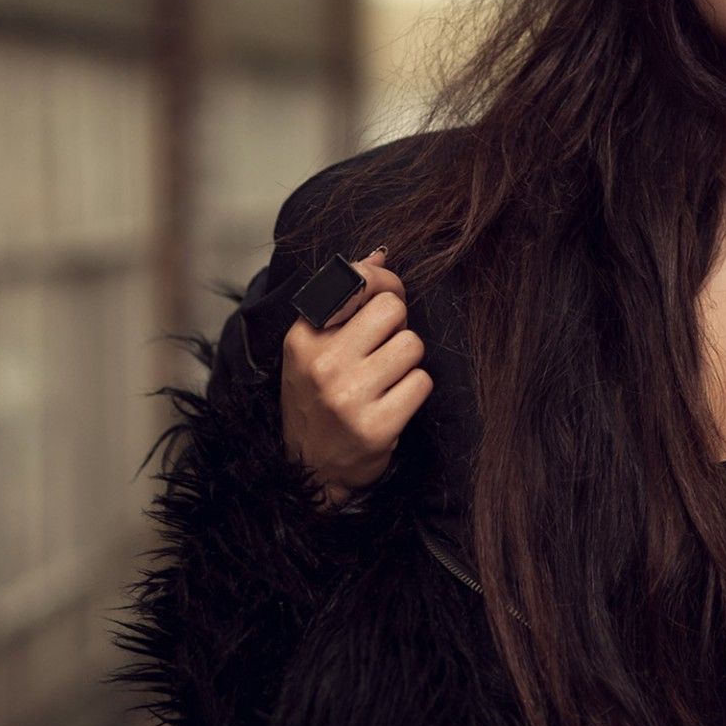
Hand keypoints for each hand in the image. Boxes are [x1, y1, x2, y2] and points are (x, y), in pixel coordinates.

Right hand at [279, 248, 431, 510]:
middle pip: (392, 310)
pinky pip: (421, 383)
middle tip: (386, 346)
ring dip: (407, 362)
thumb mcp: (314, 348)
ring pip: (412, 346)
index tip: (387, 297)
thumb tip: (380, 254)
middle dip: (398, 325)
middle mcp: (322, 364)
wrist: (309, 471)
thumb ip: (345, 300)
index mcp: (303, 337)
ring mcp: (349, 397)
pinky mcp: (376, 427)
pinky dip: (414, 391)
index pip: (356, 282)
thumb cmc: (317, 400)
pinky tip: (392, 403)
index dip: (384, 284)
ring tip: (386, 379)